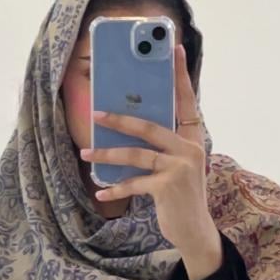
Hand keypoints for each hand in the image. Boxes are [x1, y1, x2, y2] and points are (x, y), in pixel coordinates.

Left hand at [80, 44, 219, 258]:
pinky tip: (100, 191)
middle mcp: (190, 148)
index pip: (187, 100)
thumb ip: (161, 145)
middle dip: (119, 118)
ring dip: (107, 152)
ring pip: (136, 153)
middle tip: (95, 112)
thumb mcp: (176, 165)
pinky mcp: (168, 187)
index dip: (181, 75)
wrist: (194, 230)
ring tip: (85, 151)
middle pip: (150, 125)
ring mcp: (180, 167)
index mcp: (193, 138)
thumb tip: (128, 123)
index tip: (176, 49)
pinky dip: (115, 188)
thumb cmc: (180, 194)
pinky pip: (134, 182)